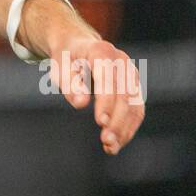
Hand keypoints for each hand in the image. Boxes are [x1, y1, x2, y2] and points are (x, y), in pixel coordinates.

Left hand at [45, 33, 144, 155]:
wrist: (78, 47)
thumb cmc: (66, 59)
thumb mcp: (59, 68)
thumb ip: (69, 84)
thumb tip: (81, 104)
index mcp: (101, 51)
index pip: (108, 78)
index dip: (106, 101)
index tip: (100, 122)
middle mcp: (121, 61)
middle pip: (125, 94)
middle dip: (117, 120)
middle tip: (105, 142)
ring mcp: (131, 73)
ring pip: (134, 105)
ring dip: (125, 129)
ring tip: (110, 148)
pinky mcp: (134, 87)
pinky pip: (136, 110)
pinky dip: (128, 128)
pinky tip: (116, 144)